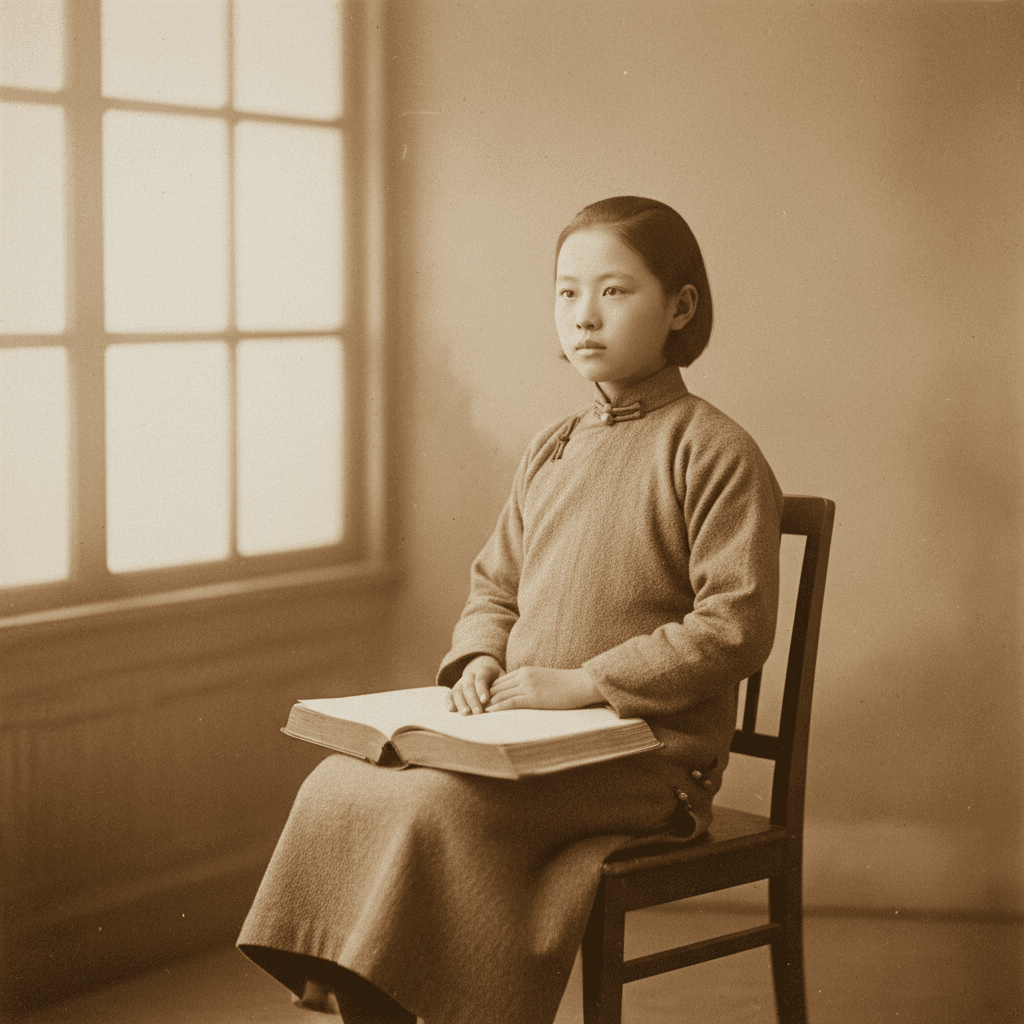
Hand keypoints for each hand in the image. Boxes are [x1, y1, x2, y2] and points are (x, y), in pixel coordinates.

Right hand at [446, 655, 502, 714]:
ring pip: (457, 690)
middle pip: (468, 685)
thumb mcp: (504, 678)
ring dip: (461, 702)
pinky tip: (451, 709)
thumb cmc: (498, 679)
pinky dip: (449, 701)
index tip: (485, 700)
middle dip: (472, 699)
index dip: (482, 689)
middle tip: (477, 712)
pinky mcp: (455, 689)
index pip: (481, 678)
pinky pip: (449, 694)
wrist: (485, 670)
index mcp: (484, 669)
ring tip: (466, 713)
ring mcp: (461, 682)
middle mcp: (470, 675)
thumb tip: (510, 700)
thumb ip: (505, 687)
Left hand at [484, 666, 602, 712]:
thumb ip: (529, 684)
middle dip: (482, 698)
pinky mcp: (533, 697)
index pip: (499, 682)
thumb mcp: (542, 680)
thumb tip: (520, 695)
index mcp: (524, 671)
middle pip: (496, 688)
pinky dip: (497, 708)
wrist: (581, 684)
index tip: (477, 701)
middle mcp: (523, 676)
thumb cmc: (565, 685)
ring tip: (474, 713)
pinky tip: (488, 712)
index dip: (487, 692)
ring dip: (485, 704)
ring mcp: (527, 686)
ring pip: (500, 695)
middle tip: (469, 708)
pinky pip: (510, 703)